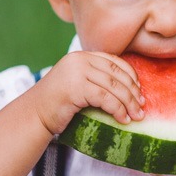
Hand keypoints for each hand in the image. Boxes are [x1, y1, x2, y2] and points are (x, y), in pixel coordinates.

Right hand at [30, 51, 144, 135]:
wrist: (34, 115)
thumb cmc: (58, 105)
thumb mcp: (79, 84)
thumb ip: (97, 79)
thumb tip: (132, 89)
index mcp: (82, 56)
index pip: (115, 62)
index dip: (131, 77)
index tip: (140, 92)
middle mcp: (79, 60)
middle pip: (117, 74)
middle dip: (133, 92)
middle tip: (142, 107)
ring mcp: (77, 72)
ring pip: (114, 87)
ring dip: (129, 103)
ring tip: (137, 116)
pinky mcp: (76, 87)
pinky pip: (105, 98)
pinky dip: (118, 110)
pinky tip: (123, 120)